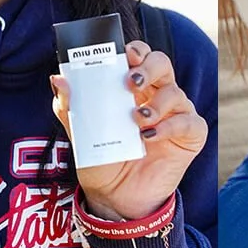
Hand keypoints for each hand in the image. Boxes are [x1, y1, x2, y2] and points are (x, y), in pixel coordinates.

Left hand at [50, 41, 206, 220]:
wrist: (116, 198)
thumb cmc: (102, 161)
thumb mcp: (81, 135)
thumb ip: (71, 108)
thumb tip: (58, 79)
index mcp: (133, 88)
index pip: (139, 57)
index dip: (136, 49)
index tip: (125, 53)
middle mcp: (156, 95)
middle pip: (162, 64)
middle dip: (149, 67)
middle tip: (131, 81)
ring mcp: (175, 114)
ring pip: (176, 92)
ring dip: (157, 102)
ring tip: (138, 120)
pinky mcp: (189, 136)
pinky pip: (189, 121)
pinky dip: (171, 126)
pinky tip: (151, 136)